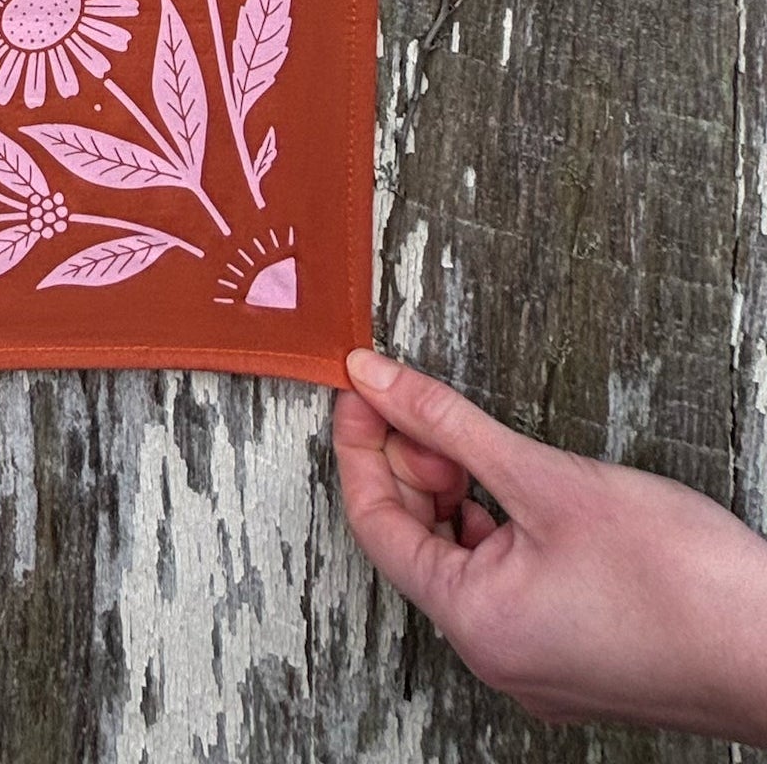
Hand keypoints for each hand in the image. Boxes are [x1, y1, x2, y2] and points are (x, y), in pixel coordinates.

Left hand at [335, 348, 766, 740]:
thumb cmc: (684, 582)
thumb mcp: (546, 479)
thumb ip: (448, 425)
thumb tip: (376, 381)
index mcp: (475, 623)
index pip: (375, 522)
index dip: (360, 445)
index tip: (364, 388)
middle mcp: (496, 655)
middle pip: (415, 544)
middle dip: (410, 467)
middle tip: (422, 408)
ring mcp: (537, 663)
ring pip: (462, 564)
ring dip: (454, 496)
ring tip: (473, 444)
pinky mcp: (574, 656)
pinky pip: (506, 586)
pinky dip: (496, 531)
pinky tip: (517, 491)